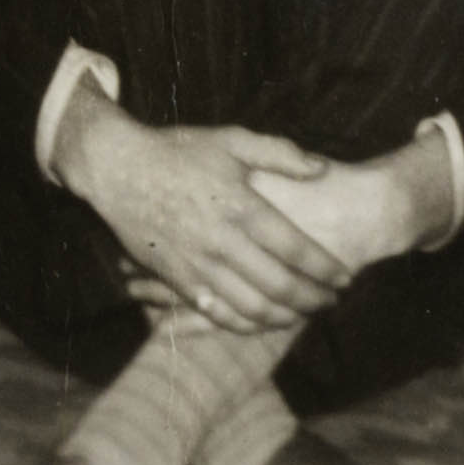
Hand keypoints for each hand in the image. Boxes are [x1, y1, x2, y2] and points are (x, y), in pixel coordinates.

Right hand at [53, 93, 357, 335]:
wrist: (118, 168)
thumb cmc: (177, 151)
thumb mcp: (230, 140)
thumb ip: (279, 154)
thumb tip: (322, 169)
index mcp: (241, 206)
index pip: (296, 249)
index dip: (326, 268)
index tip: (345, 276)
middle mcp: (223, 241)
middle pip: (281, 285)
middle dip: (313, 298)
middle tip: (330, 301)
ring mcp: (198, 265)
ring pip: (253, 307)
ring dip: (285, 317)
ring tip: (303, 313)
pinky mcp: (178, 280)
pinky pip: (219, 314)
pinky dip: (247, 324)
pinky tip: (262, 321)